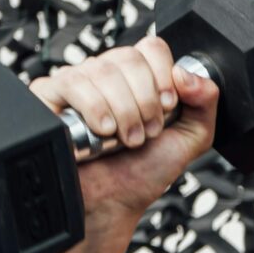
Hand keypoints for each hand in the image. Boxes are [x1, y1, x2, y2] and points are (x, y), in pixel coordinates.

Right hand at [25, 35, 219, 230]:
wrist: (113, 204)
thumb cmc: (143, 172)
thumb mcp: (190, 138)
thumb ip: (205, 101)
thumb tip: (186, 72)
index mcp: (138, 77)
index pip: (151, 48)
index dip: (162, 77)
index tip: (167, 108)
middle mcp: (106, 75)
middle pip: (128, 57)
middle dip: (145, 101)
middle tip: (145, 133)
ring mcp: (77, 84)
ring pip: (102, 70)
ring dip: (123, 112)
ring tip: (124, 139)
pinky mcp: (49, 96)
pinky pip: (70, 82)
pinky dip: (94, 108)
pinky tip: (101, 131)